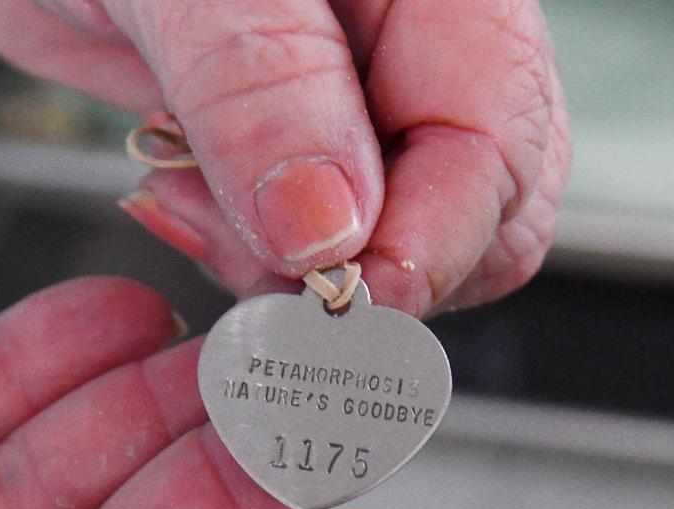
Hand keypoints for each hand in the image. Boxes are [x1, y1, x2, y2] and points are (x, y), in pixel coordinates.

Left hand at [0, 0, 570, 314]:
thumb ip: (261, 89)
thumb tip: (325, 235)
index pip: (497, 146)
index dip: (426, 246)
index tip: (328, 300)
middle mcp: (416, 43)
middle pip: (473, 210)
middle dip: (363, 266)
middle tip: (252, 261)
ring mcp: (353, 96)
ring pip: (387, 238)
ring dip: (285, 261)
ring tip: (183, 195)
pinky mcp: (288, 136)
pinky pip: (303, 234)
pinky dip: (243, 245)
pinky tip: (176, 192)